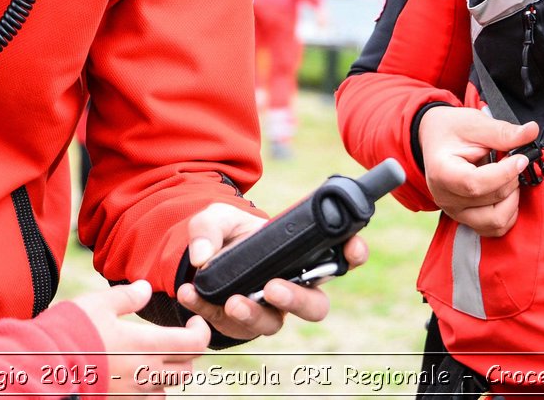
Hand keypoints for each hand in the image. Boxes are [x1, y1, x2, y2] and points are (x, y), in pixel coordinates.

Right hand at [68, 280, 209, 394]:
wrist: (44, 369)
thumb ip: (127, 297)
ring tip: (149, 360)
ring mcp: (134, 395)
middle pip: (187, 370)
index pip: (195, 344)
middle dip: (186, 354)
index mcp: (148, 346)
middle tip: (173, 339)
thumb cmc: (72, 332)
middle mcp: (147, 374)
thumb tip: (146, 289)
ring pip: (166, 389)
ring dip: (165, 375)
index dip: (201, 331)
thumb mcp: (99, 305)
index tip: (193, 322)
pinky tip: (132, 378)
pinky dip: (146, 391)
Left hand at [174, 202, 367, 339]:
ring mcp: (268, 309)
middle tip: (272, 288)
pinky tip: (190, 294)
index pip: (340, 256)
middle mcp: (292, 286)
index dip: (353, 254)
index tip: (351, 248)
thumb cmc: (224, 233)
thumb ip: (208, 228)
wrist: (199, 258)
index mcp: (301, 254)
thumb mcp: (216, 218)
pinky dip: (208, 311)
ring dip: (254, 314)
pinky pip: (230, 325)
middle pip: (315, 306)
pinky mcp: (240, 323)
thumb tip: (203, 256)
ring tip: (232, 301)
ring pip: (274, 323)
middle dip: (298, 300)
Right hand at [418, 106, 538, 236]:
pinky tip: (506, 192)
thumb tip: (532, 131)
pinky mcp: (466, 219)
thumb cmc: (452, 129)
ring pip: (496, 221)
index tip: (521, 158)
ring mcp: (455, 212)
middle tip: (513, 160)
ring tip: (509, 178)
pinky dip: (509, 212)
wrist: (435, 138)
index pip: (475, 184)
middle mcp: (446, 198)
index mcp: (442, 172)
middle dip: (511, 179)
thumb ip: (503, 132)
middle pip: (491, 199)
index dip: (504, 173)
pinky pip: (495, 228)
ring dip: (512, 199)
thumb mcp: (475, 124)